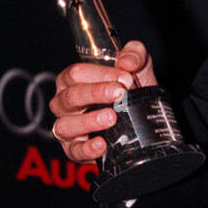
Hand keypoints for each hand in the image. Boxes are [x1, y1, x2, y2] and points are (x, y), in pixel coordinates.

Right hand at [48, 40, 156, 162]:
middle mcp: (65, 104)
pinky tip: (101, 144)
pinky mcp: (75, 150)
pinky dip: (87, 149)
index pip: (76, 73)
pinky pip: (74, 151)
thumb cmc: (130, 91)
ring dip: (89, 121)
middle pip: (71, 96)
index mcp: (73, 81)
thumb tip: (128, 62)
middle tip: (120, 93)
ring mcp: (68, 128)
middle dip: (96, 93)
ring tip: (111, 117)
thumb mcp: (138, 68)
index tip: (124, 78)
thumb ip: (135, 55)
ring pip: (66, 125)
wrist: (142, 121)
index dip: (100, 74)